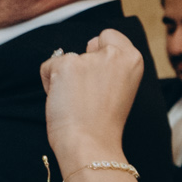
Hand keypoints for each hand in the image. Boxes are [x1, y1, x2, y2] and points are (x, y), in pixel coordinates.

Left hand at [41, 26, 143, 160]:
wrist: (91, 145)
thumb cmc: (103, 125)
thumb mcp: (120, 88)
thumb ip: (111, 67)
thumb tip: (91, 46)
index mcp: (133, 59)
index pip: (110, 36)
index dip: (100, 53)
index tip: (99, 76)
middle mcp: (114, 54)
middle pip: (90, 44)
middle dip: (84, 63)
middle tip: (87, 92)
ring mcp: (89, 59)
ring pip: (68, 58)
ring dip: (66, 77)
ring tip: (75, 102)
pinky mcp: (66, 65)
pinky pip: (48, 67)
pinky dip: (49, 83)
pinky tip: (61, 101)